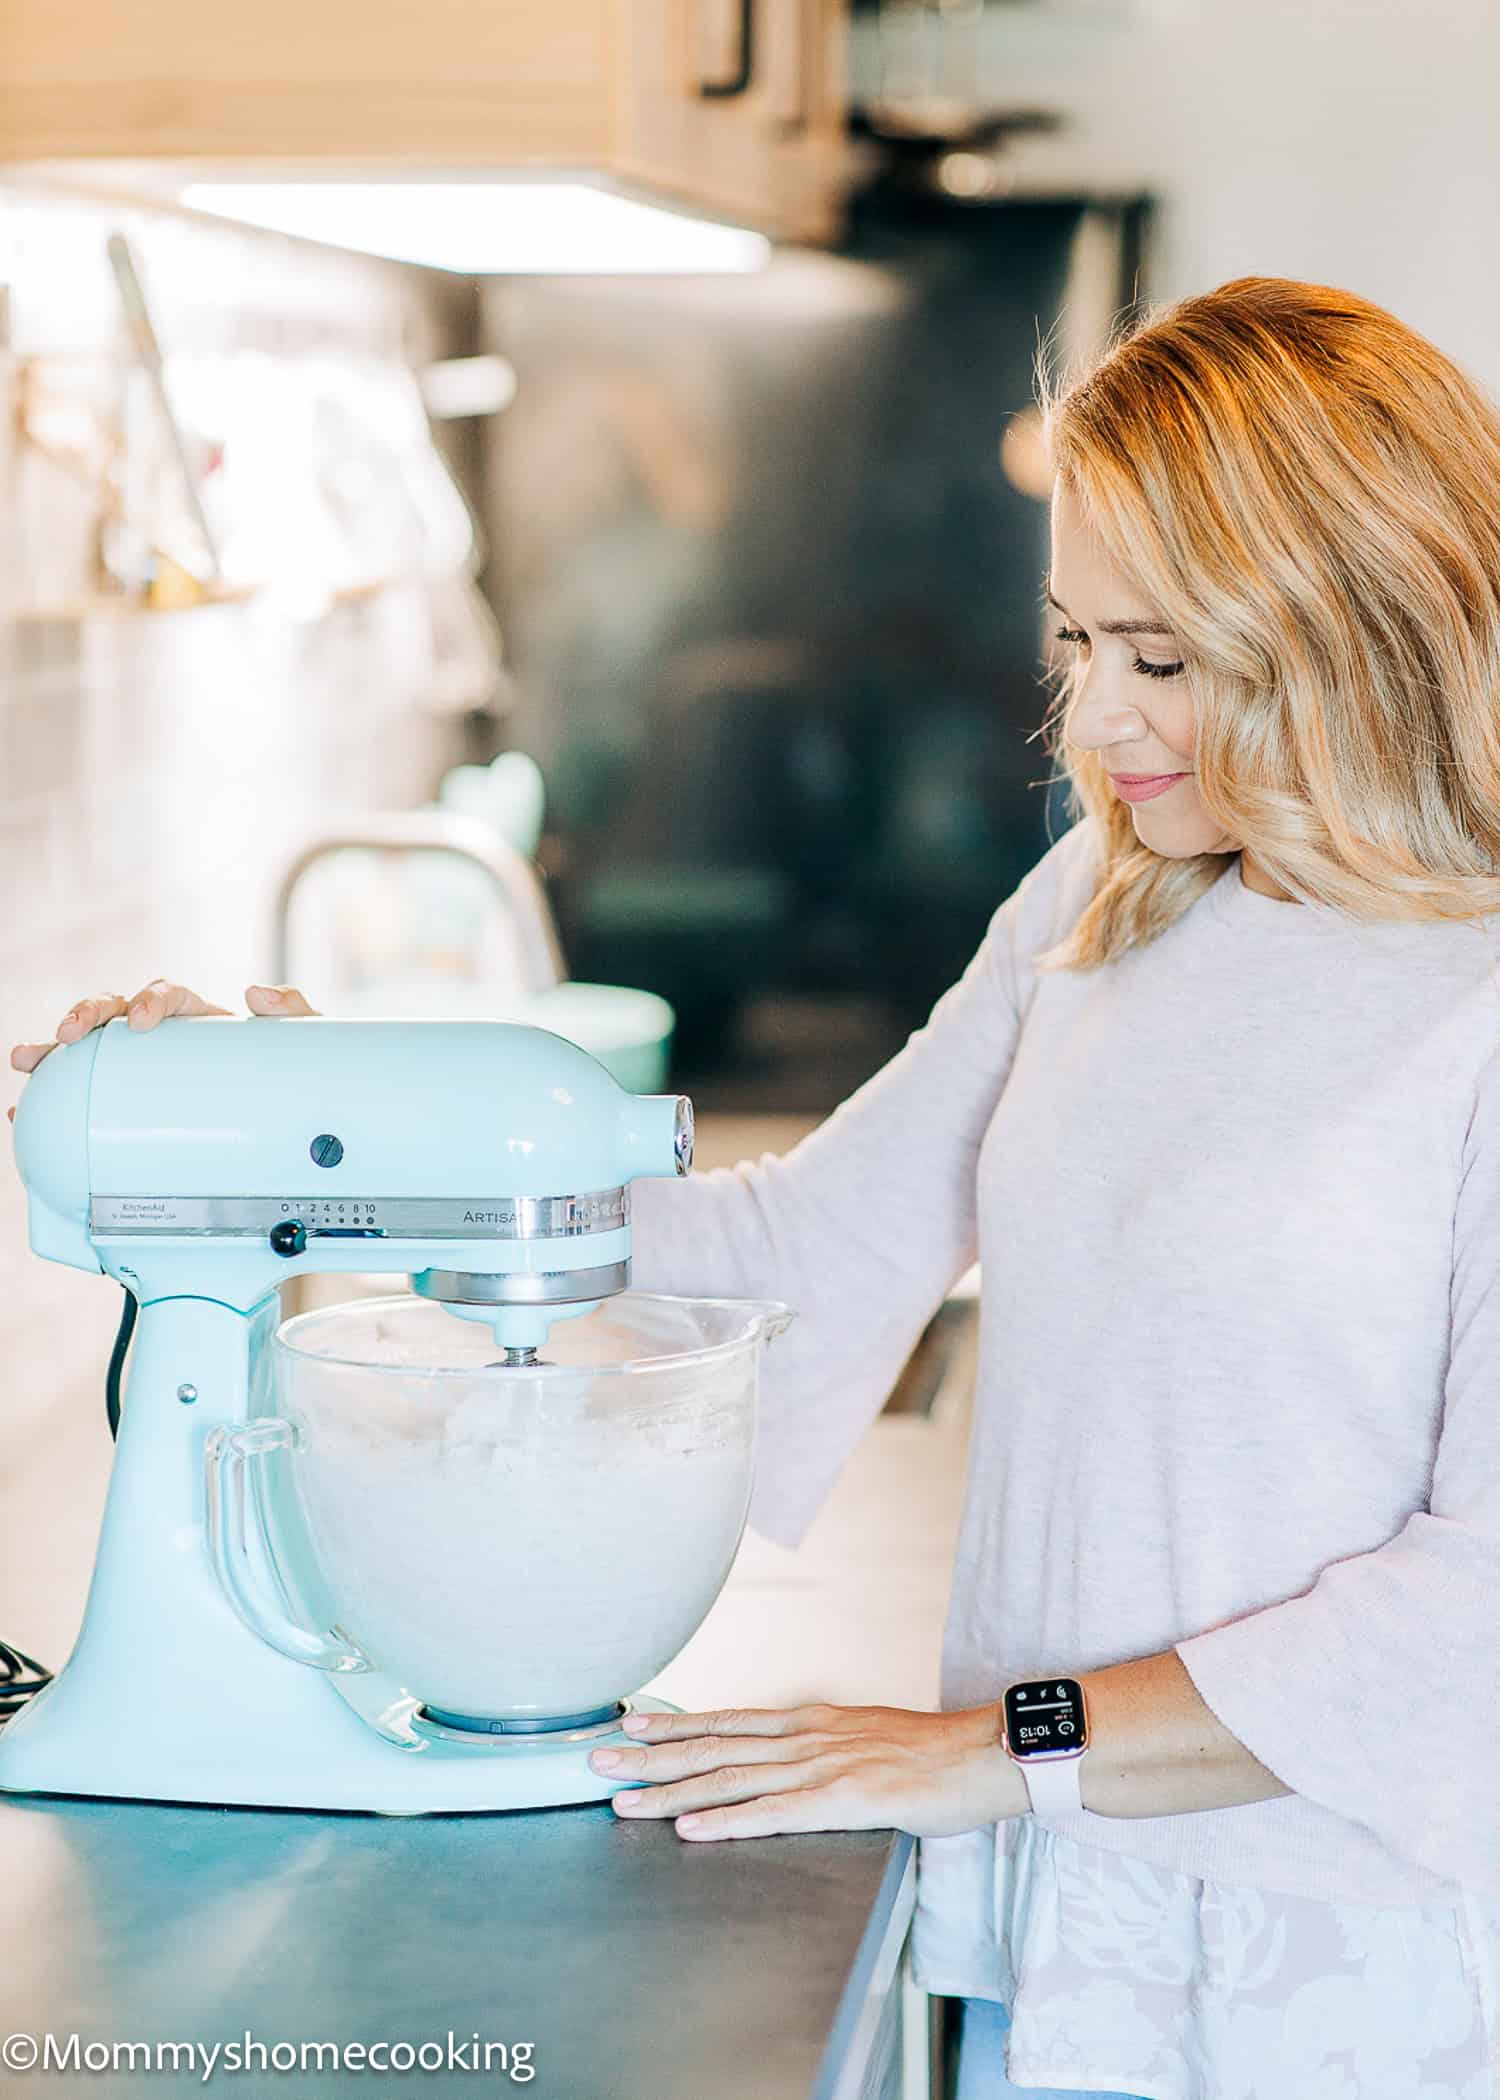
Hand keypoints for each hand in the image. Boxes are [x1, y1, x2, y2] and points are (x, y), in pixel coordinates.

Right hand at [9, 982, 319, 1116]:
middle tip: (68, 1033)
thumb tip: (257, 993)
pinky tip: (26, 1108)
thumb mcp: (307, 1040)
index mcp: (201, 1020)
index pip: (168, 995)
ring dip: (55, 1052)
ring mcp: (142, 1068)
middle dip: (87, 1016)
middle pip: (117, 1012)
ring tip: (27, 1060)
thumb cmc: (292, 1073)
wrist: (291, 1119)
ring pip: (92, 1050)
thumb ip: (294, 1011)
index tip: (142, 1020)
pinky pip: (88, 1095)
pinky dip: (57, 1098)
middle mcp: (165, 1039)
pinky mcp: (130, 1102)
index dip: (150, 1001)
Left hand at [588, 1699, 1025, 1841]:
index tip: (627, 1725)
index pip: (725, 1721)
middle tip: (594, 1760)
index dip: (672, 1724)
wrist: (983, 1754)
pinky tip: (692, 1828)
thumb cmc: (929, 1754)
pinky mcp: (842, 1801)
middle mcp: (804, 1737)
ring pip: (729, 1780)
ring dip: (671, 1793)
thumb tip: (785, 1759)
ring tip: (623, 1801)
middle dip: (649, 1756)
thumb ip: (818, 1747)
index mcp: (808, 1721)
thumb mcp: (862, 1736)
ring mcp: (820, 1767)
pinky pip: (773, 1813)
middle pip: (712, 1747)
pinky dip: (726, 1821)